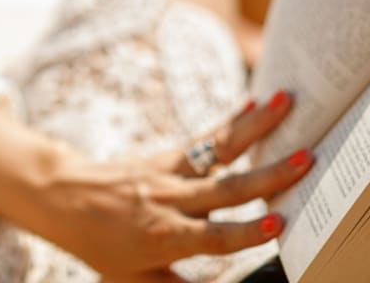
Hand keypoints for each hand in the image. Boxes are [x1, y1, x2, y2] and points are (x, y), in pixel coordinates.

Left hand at [31, 91, 312, 281]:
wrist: (62, 200)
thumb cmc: (101, 246)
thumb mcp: (134, 281)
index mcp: (164, 237)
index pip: (212, 237)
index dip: (245, 232)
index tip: (279, 223)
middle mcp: (170, 201)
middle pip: (226, 188)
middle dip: (270, 175)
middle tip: (307, 159)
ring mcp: (169, 173)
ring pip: (218, 151)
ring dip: (256, 128)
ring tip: (286, 104)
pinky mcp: (167, 156)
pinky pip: (203, 139)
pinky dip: (230, 122)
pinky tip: (254, 104)